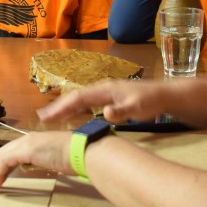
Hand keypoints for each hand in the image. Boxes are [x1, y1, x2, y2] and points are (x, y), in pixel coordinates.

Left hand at [0, 131, 71, 192]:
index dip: (3, 166)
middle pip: (3, 153)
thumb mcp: (59, 159)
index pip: (13, 152)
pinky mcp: (27, 149)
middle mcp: (28, 139)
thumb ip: (50, 160)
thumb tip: (49, 167)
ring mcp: (27, 142)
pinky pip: (5, 161)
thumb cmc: (78, 157)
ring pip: (1, 156)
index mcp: (36, 141)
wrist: (85, 151)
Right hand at [36, 79, 165, 123]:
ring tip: (50, 116)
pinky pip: (87, 104)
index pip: (78, 98)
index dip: (62, 107)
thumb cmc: (151, 101)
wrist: (165, 95)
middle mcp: (102, 89)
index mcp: (105, 90)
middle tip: (41, 117)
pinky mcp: (110, 99)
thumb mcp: (137, 108)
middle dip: (58, 106)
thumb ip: (121, 111)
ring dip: (65, 108)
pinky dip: (76, 109)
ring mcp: (105, 93)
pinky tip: (72, 117)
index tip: (47, 117)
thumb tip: (104, 113)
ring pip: (80, 100)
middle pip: (75, 97)